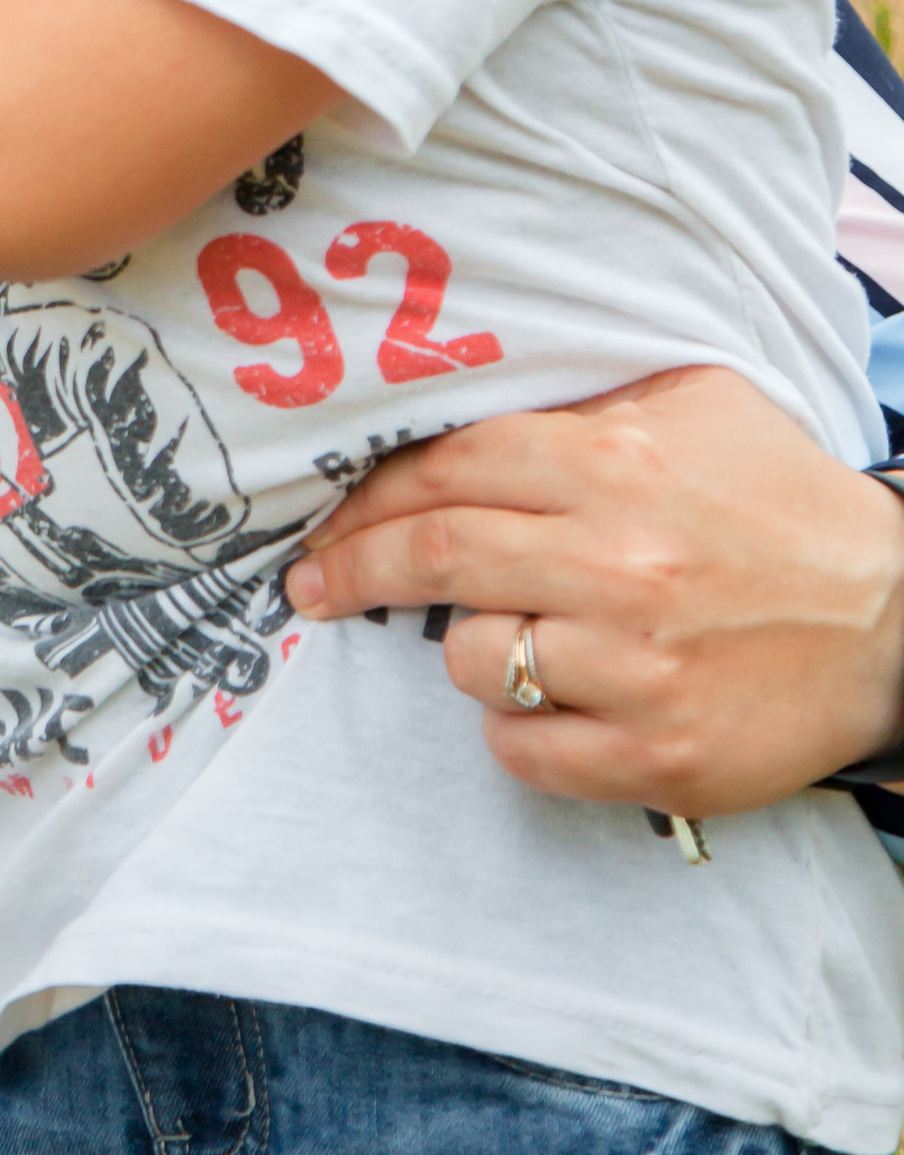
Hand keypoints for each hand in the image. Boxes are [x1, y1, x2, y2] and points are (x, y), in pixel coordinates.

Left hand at [285, 364, 903, 814]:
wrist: (899, 622)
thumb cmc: (783, 504)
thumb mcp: (694, 405)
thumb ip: (581, 399)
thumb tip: (458, 408)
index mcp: (617, 463)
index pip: (447, 468)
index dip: (370, 496)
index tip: (324, 521)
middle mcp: (618, 562)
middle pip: (435, 555)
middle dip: (353, 568)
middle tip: (309, 583)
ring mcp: (637, 666)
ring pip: (472, 657)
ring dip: (467, 647)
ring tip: (510, 636)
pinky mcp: (659, 755)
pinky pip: (522, 750)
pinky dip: (514, 729)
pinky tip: (549, 702)